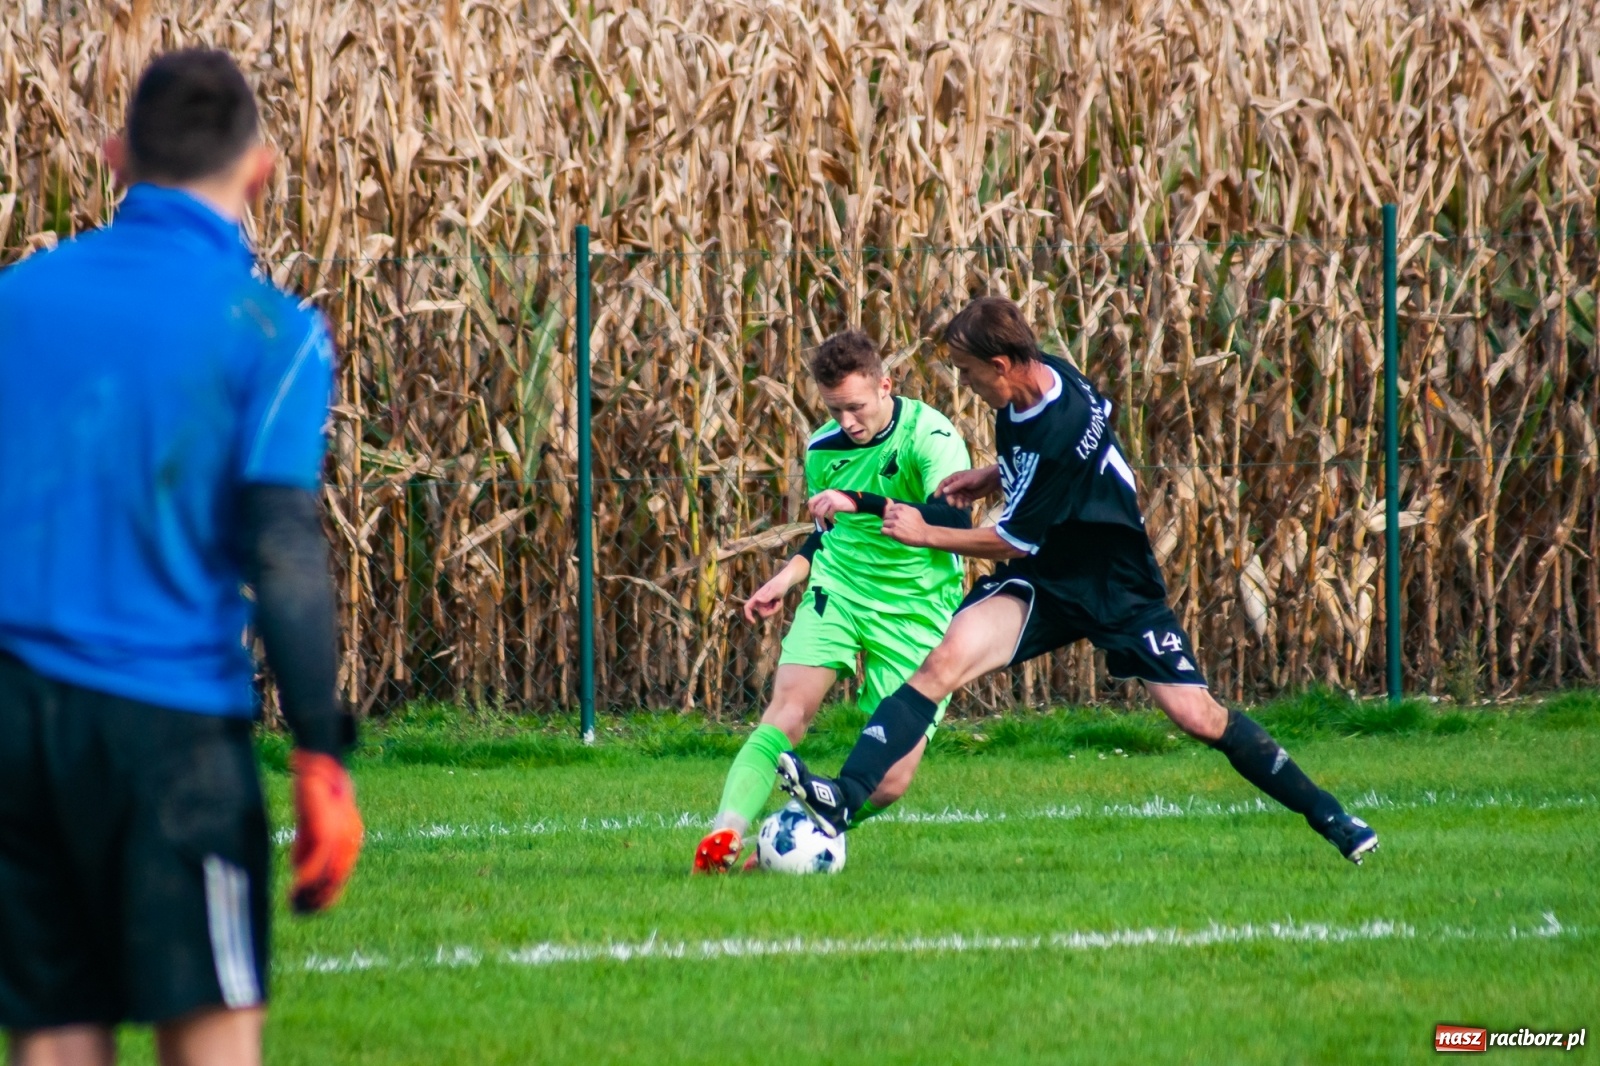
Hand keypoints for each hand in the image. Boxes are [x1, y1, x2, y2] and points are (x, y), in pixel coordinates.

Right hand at [289, 751, 362, 913]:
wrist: (319, 762)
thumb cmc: (314, 790)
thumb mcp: (312, 823)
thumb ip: (309, 844)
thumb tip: (299, 867)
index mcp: (350, 836)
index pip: (341, 874)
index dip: (327, 894)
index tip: (310, 908)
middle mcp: (350, 839)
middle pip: (337, 879)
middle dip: (318, 899)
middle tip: (299, 912)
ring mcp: (341, 836)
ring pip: (329, 876)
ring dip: (310, 894)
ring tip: (294, 906)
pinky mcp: (327, 832)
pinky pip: (317, 864)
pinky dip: (306, 881)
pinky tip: (293, 891)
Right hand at [743, 572, 794, 622]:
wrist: (786, 580)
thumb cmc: (780, 583)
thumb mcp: (774, 590)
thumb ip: (767, 596)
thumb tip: (757, 600)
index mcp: (757, 597)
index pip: (747, 607)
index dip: (748, 615)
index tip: (754, 622)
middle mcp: (759, 601)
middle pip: (762, 613)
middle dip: (771, 611)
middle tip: (778, 603)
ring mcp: (765, 603)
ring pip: (768, 613)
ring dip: (775, 608)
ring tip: (779, 600)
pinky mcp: (769, 604)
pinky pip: (772, 610)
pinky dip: (777, 607)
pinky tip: (780, 600)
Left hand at [807, 490, 856, 527]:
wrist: (858, 500)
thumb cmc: (845, 501)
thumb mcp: (833, 498)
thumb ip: (825, 502)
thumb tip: (817, 512)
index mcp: (824, 493)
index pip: (811, 501)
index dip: (811, 510)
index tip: (814, 517)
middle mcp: (826, 495)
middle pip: (815, 508)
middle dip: (816, 518)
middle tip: (820, 524)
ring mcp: (830, 500)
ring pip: (820, 513)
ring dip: (822, 522)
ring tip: (825, 527)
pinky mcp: (835, 505)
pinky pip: (829, 515)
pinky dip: (831, 520)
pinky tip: (835, 522)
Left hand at [880, 500, 931, 546]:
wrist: (924, 534)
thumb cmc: (919, 523)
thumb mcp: (912, 510)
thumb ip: (901, 506)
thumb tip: (887, 499)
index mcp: (902, 508)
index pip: (890, 509)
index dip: (892, 514)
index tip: (896, 518)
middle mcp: (897, 514)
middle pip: (886, 516)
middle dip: (889, 520)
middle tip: (895, 525)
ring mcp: (894, 523)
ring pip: (884, 523)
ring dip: (888, 527)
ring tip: (894, 530)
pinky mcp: (893, 532)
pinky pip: (883, 530)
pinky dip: (886, 532)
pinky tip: (891, 534)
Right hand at [935, 465, 1001, 507]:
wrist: (991, 480)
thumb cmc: (977, 477)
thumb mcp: (966, 480)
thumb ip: (955, 486)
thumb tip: (944, 491)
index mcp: (955, 479)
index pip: (944, 484)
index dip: (939, 490)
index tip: (936, 497)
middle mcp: (957, 485)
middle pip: (950, 494)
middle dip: (951, 499)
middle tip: (953, 503)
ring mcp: (963, 492)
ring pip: (956, 499)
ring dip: (958, 503)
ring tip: (962, 505)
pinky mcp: (969, 497)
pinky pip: (963, 502)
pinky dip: (964, 504)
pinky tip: (968, 504)